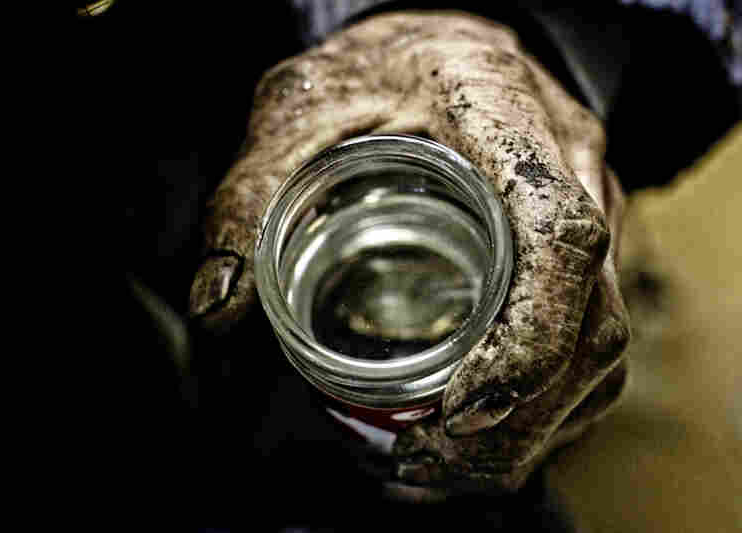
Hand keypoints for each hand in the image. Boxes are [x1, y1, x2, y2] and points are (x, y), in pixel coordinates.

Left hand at [189, 11, 630, 500]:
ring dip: (534, 426)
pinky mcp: (584, 248)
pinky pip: (590, 342)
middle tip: (430, 456)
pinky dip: (542, 408)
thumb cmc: (371, 72)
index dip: (525, 334)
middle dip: (521, 412)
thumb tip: (219, 303)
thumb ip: (251, 199)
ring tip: (445, 462)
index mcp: (503, 112)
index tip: (462, 404)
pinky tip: (478, 437)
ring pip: (602, 344)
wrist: (434, 45)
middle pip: (593, 316)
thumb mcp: (296, 112)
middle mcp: (569, 163)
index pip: (557, 231)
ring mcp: (591, 206)